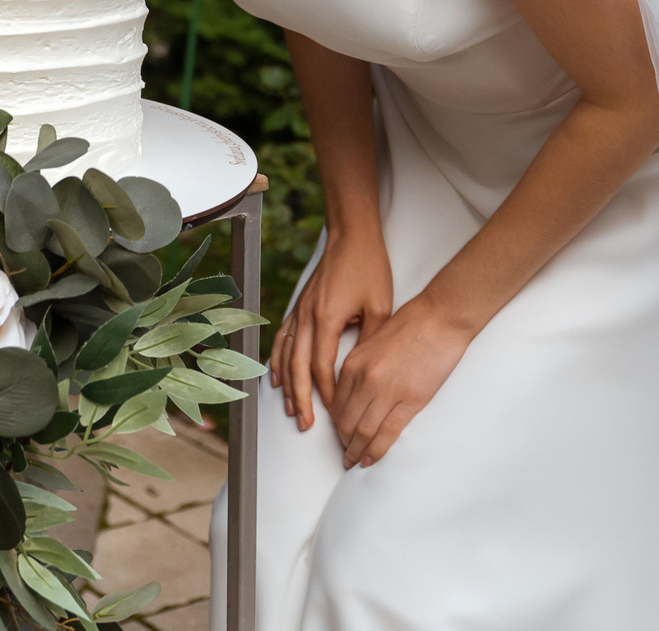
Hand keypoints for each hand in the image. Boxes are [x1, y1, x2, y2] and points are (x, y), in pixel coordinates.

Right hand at [268, 232, 394, 434]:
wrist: (351, 235)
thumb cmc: (368, 267)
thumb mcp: (380, 306)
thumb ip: (371, 339)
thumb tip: (366, 371)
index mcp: (327, 318)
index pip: (322, 368)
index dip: (328, 395)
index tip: (337, 415)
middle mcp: (307, 317)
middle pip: (298, 367)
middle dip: (301, 398)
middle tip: (306, 424)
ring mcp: (300, 311)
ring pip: (286, 354)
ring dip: (287, 383)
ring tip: (290, 408)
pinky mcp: (300, 305)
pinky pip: (284, 339)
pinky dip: (279, 360)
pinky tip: (278, 374)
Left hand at [329, 293, 473, 467]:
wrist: (439, 318)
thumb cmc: (410, 326)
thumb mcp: (372, 343)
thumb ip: (361, 367)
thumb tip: (355, 394)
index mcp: (353, 364)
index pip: (335, 403)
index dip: (335, 424)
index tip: (338, 435)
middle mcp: (365, 379)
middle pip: (345, 421)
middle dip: (343, 442)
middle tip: (344, 456)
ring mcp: (387, 391)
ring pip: (363, 431)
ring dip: (356, 451)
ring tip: (354, 463)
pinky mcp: (411, 400)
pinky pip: (388, 433)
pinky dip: (376, 450)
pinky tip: (370, 459)